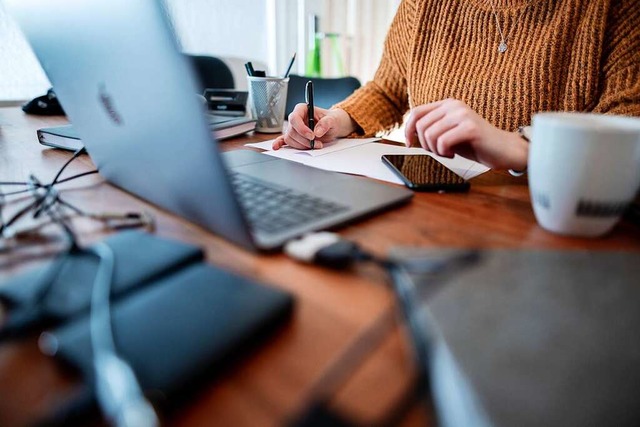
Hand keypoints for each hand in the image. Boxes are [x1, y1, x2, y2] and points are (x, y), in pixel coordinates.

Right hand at [273, 105, 355, 149]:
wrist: (333, 127)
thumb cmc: (332, 120)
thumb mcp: (333, 120)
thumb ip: (326, 123)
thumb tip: (317, 131)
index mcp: (303, 109)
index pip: (295, 118)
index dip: (302, 129)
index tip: (312, 136)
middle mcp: (296, 118)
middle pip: (292, 131)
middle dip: (304, 140)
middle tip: (317, 144)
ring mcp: (294, 128)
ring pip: (290, 138)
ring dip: (301, 145)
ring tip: (315, 145)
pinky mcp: (295, 137)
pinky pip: (284, 140)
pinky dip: (280, 144)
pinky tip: (276, 147)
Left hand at [404, 99, 527, 170]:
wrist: (503, 149)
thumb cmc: (475, 143)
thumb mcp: (448, 133)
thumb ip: (432, 128)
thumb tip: (409, 134)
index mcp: (447, 105)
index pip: (416, 112)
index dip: (408, 130)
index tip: (410, 144)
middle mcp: (454, 105)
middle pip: (421, 126)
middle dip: (425, 144)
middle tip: (439, 151)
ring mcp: (463, 115)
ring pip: (430, 135)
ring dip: (436, 150)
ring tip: (448, 152)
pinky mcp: (470, 127)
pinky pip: (443, 141)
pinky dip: (444, 152)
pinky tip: (454, 154)